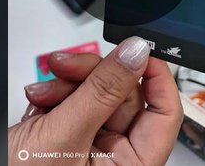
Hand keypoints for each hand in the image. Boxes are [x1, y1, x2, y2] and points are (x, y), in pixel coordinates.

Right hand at [8, 37, 183, 164]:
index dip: (156, 77)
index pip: (165, 114)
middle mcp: (114, 160)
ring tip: (43, 90)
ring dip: (68, 83)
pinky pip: (74, 101)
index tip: (139, 49)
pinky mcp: (67, 137)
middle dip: (93, 76)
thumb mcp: (65, 133)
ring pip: (97, 94)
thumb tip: (136, 54)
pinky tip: (39, 99)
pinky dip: (56, 93)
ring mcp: (90, 148)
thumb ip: (102, 92)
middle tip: (69, 65)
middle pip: (124, 97)